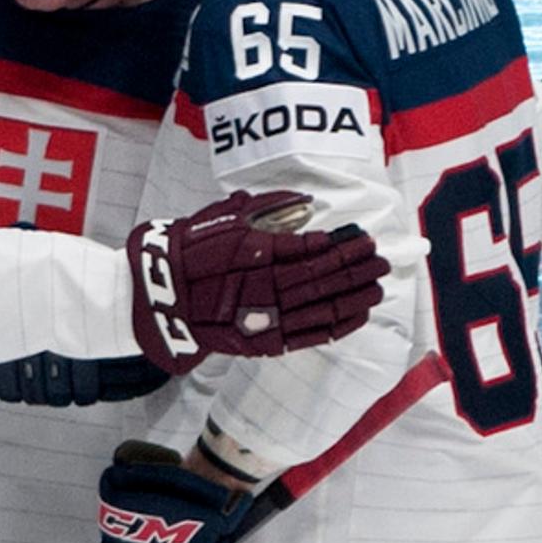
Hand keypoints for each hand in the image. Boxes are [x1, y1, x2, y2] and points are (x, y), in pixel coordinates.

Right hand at [126, 189, 388, 373]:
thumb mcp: (224, 215)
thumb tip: (306, 203)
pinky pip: (307, 335)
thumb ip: (268, 207)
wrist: (157, 296)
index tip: (365, 239)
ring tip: (378, 287)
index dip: (344, 245)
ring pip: (323, 306)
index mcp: (260, 250)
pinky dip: (335, 327)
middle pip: (325, 276)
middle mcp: (267, 283)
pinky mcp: (260, 339)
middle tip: (384, 260)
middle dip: (358, 268)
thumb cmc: (189, 250)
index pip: (315, 248)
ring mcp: (265, 314)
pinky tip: (356, 316)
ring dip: (355, 296)